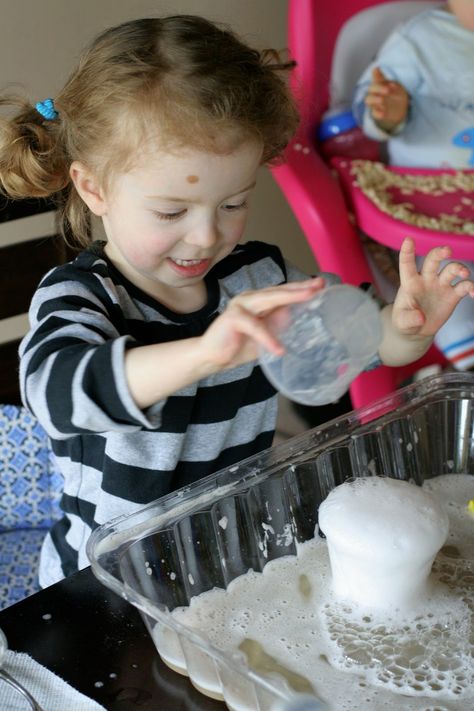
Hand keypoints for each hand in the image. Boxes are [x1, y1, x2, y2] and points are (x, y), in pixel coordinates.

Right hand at [199, 278, 325, 370]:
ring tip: (309, 297)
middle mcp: (250, 298)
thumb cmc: (238, 346)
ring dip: (290, 297)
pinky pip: (255, 327)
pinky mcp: (233, 317)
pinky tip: (279, 349)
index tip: (321, 284)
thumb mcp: (265, 336)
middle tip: (319, 284)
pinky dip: (268, 338)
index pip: (283, 293)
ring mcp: (241, 305)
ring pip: (269, 298)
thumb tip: (295, 316)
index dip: (301, 288)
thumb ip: (277, 325)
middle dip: (300, 287)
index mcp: (259, 301)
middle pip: (279, 291)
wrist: (210, 358)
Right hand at [365, 67, 408, 130]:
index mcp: (380, 85)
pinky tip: (383, 113)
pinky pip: (374, 113)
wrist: (400, 110)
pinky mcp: (377, 113)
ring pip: (369, 100)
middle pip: (371, 89)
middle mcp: (375, 93)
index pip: (376, 79)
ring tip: (382, 100)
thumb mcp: (395, 85)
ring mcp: (375, 103)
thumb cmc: (396, 95)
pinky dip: (378, 113)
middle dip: (378, 88)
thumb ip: (386, 80)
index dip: (377, 75)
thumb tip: (375, 68)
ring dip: (375, 99)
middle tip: (387, 90)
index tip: (378, 71)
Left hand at [392, 238, 473, 338]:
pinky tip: (473, 294)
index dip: (407, 252)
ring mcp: (441, 285)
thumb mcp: (401, 322)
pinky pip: (465, 286)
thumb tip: (420, 317)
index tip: (408, 240)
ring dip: (459, 268)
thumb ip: (409, 318)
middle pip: (433, 260)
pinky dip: (472, 287)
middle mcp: (427, 279)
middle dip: (439, 253)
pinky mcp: (453, 295)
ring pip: (451, 269)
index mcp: (410, 283)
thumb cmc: (404, 321)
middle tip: (447, 251)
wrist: (417, 330)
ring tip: (464, 275)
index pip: (407, 265)